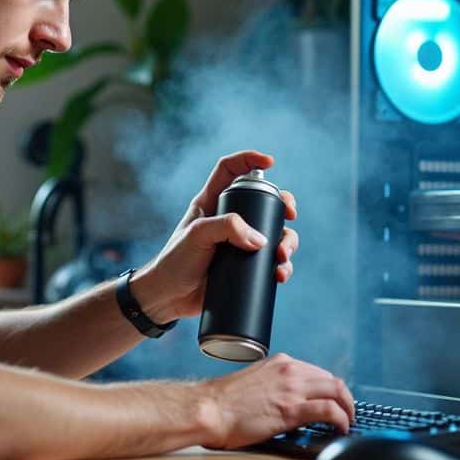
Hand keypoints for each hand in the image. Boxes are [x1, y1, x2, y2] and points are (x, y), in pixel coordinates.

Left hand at [131, 150, 298, 320]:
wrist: (168, 299)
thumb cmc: (174, 262)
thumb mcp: (197, 236)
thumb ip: (226, 228)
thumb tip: (261, 239)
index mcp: (211, 203)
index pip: (229, 170)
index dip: (248, 159)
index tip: (270, 162)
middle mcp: (228, 220)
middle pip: (264, 201)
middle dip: (283, 205)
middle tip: (291, 215)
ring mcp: (239, 244)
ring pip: (274, 234)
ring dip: (287, 242)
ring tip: (282, 257)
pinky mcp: (245, 267)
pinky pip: (271, 263)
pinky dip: (282, 267)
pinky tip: (281, 275)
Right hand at [197, 353, 354, 448]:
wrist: (209, 409)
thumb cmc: (224, 401)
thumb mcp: (255, 382)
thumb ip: (275, 385)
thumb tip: (287, 400)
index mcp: (280, 363)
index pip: (317, 372)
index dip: (329, 388)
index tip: (333, 400)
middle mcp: (290, 371)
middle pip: (331, 380)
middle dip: (344, 397)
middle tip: (346, 412)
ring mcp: (292, 389)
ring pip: (337, 391)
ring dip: (348, 407)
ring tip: (348, 421)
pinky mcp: (292, 409)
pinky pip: (329, 410)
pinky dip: (341, 418)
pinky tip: (341, 428)